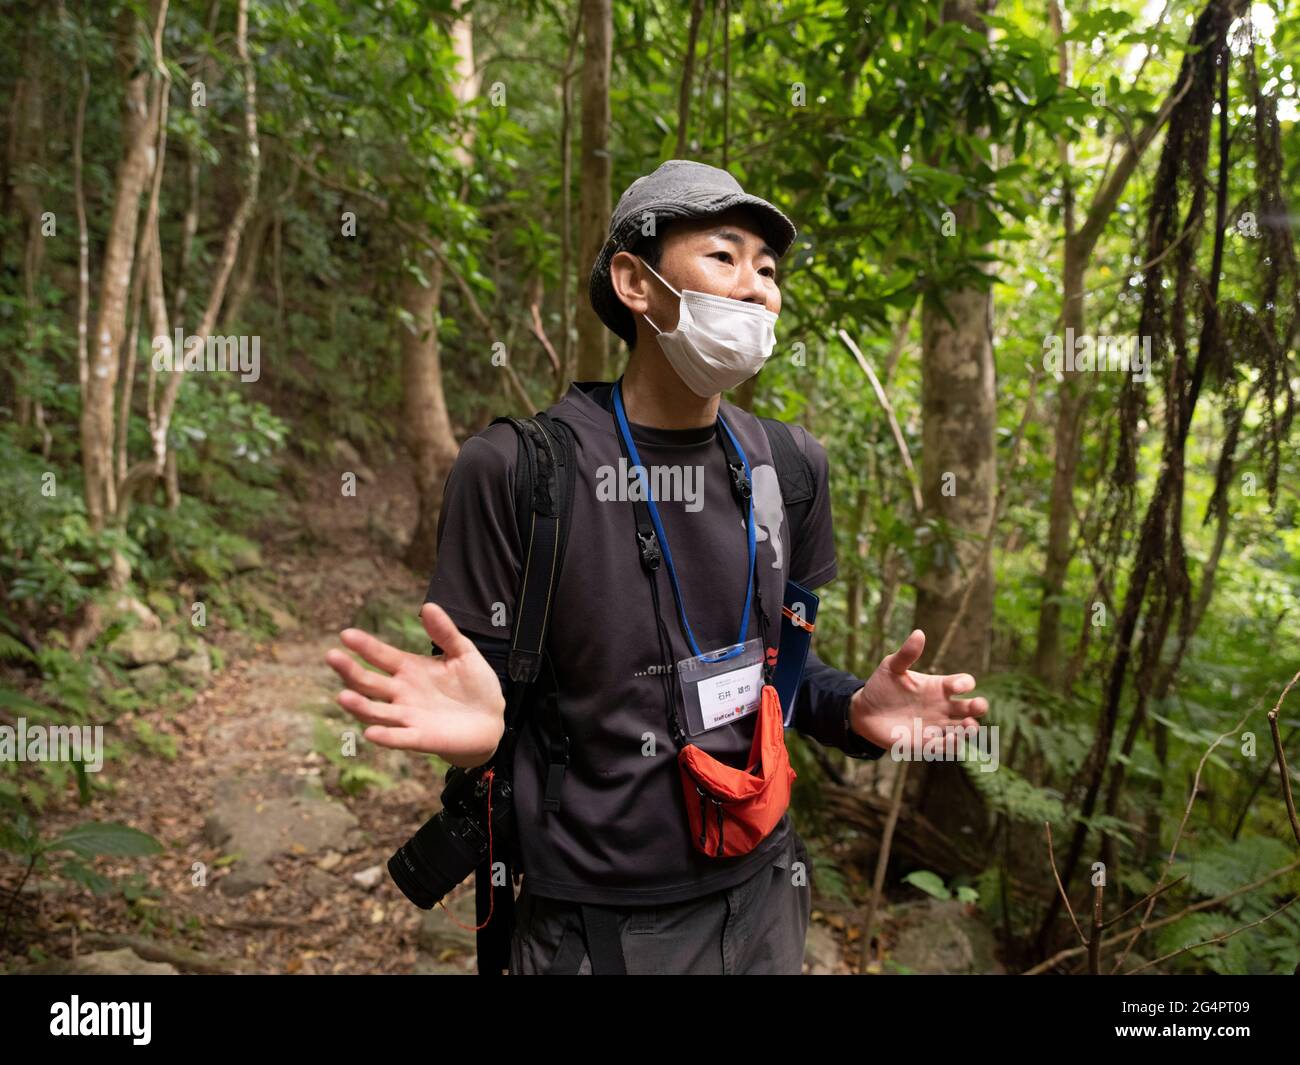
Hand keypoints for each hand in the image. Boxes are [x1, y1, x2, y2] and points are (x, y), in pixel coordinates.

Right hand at [324, 603, 505, 767]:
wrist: (492, 719)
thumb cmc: (474, 685)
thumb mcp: (464, 653)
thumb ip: (445, 633)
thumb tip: (428, 606)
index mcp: (409, 669)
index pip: (380, 655)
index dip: (364, 645)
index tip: (346, 634)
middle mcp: (402, 693)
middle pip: (368, 682)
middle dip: (349, 670)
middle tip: (332, 656)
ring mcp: (408, 716)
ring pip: (376, 712)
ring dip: (359, 705)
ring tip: (343, 696)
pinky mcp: (421, 738)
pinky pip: (399, 738)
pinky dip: (386, 736)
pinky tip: (371, 733)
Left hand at [848, 629, 988, 750]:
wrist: (864, 712)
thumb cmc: (881, 686)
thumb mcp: (891, 667)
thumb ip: (906, 654)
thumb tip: (919, 633)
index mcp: (938, 687)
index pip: (963, 683)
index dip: (964, 684)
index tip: (954, 687)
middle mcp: (942, 707)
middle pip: (972, 707)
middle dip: (979, 706)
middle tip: (976, 707)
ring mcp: (937, 726)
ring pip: (964, 730)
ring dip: (970, 729)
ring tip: (966, 727)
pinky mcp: (927, 743)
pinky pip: (946, 747)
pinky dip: (952, 745)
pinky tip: (949, 740)